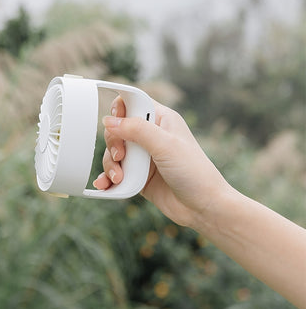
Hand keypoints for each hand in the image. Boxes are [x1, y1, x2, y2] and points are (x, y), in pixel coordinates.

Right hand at [93, 96, 229, 227]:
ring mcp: (143, 156)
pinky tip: (105, 185)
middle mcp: (150, 135)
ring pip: (114, 151)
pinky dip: (108, 178)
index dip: (120, 106)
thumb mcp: (165, 145)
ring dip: (110, 164)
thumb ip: (137, 130)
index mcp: (161, 119)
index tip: (113, 120)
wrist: (203, 207)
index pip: (134, 101)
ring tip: (119, 177)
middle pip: (117, 128)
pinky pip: (115, 172)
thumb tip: (109, 121)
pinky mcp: (138, 175)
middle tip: (121, 156)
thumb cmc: (194, 172)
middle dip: (113, 142)